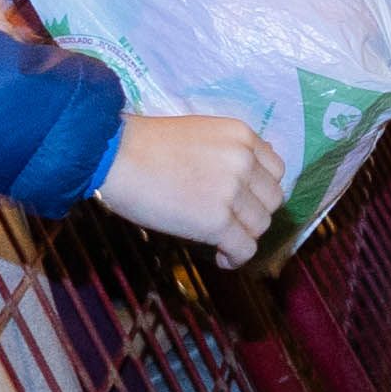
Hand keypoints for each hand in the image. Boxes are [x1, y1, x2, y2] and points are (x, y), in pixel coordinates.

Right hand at [96, 115, 280, 265]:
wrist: (115, 155)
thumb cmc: (145, 145)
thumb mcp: (200, 133)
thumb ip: (229, 151)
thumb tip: (249, 174)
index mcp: (242, 136)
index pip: (275, 170)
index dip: (260, 190)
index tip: (244, 201)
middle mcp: (244, 161)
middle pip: (271, 200)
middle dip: (253, 214)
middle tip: (230, 222)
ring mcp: (233, 191)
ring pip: (260, 226)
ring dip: (242, 236)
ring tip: (221, 241)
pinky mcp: (217, 221)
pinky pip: (244, 249)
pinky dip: (235, 258)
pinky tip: (221, 258)